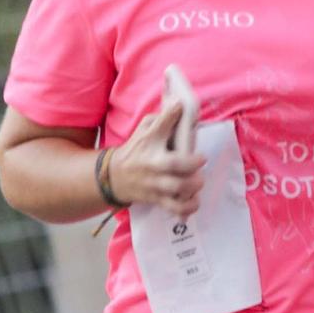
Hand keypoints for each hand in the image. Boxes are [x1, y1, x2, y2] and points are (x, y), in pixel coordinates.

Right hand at [108, 100, 205, 217]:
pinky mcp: (156, 199)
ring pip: (177, 188)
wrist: (113, 176)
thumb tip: (180, 106)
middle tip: (200, 160)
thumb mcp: (144, 130)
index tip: (181, 105)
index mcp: (149, 142)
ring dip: (193, 185)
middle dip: (192, 163)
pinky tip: (194, 201)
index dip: (172, 114)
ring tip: (197, 181)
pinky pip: (174, 208)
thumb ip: (161, 120)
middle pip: (174, 163)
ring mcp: (155, 183)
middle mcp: (152, 162)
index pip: (159, 125)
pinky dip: (188, 208)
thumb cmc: (136, 150)